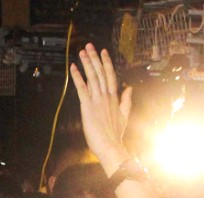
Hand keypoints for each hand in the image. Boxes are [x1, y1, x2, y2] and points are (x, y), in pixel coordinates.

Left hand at [68, 44, 132, 167]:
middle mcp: (106, 96)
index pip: (110, 75)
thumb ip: (126, 100)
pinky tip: (73, 68)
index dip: (106, 62)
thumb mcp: (125, 115)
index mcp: (114, 97)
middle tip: (90, 45)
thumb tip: (129, 88)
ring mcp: (97, 100)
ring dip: (86, 63)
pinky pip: (81, 88)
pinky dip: (77, 77)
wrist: (110, 146)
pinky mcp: (87, 106)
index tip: (103, 51)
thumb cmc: (115, 134)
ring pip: (92, 77)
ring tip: (82, 52)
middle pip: (100, 72)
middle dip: (95, 58)